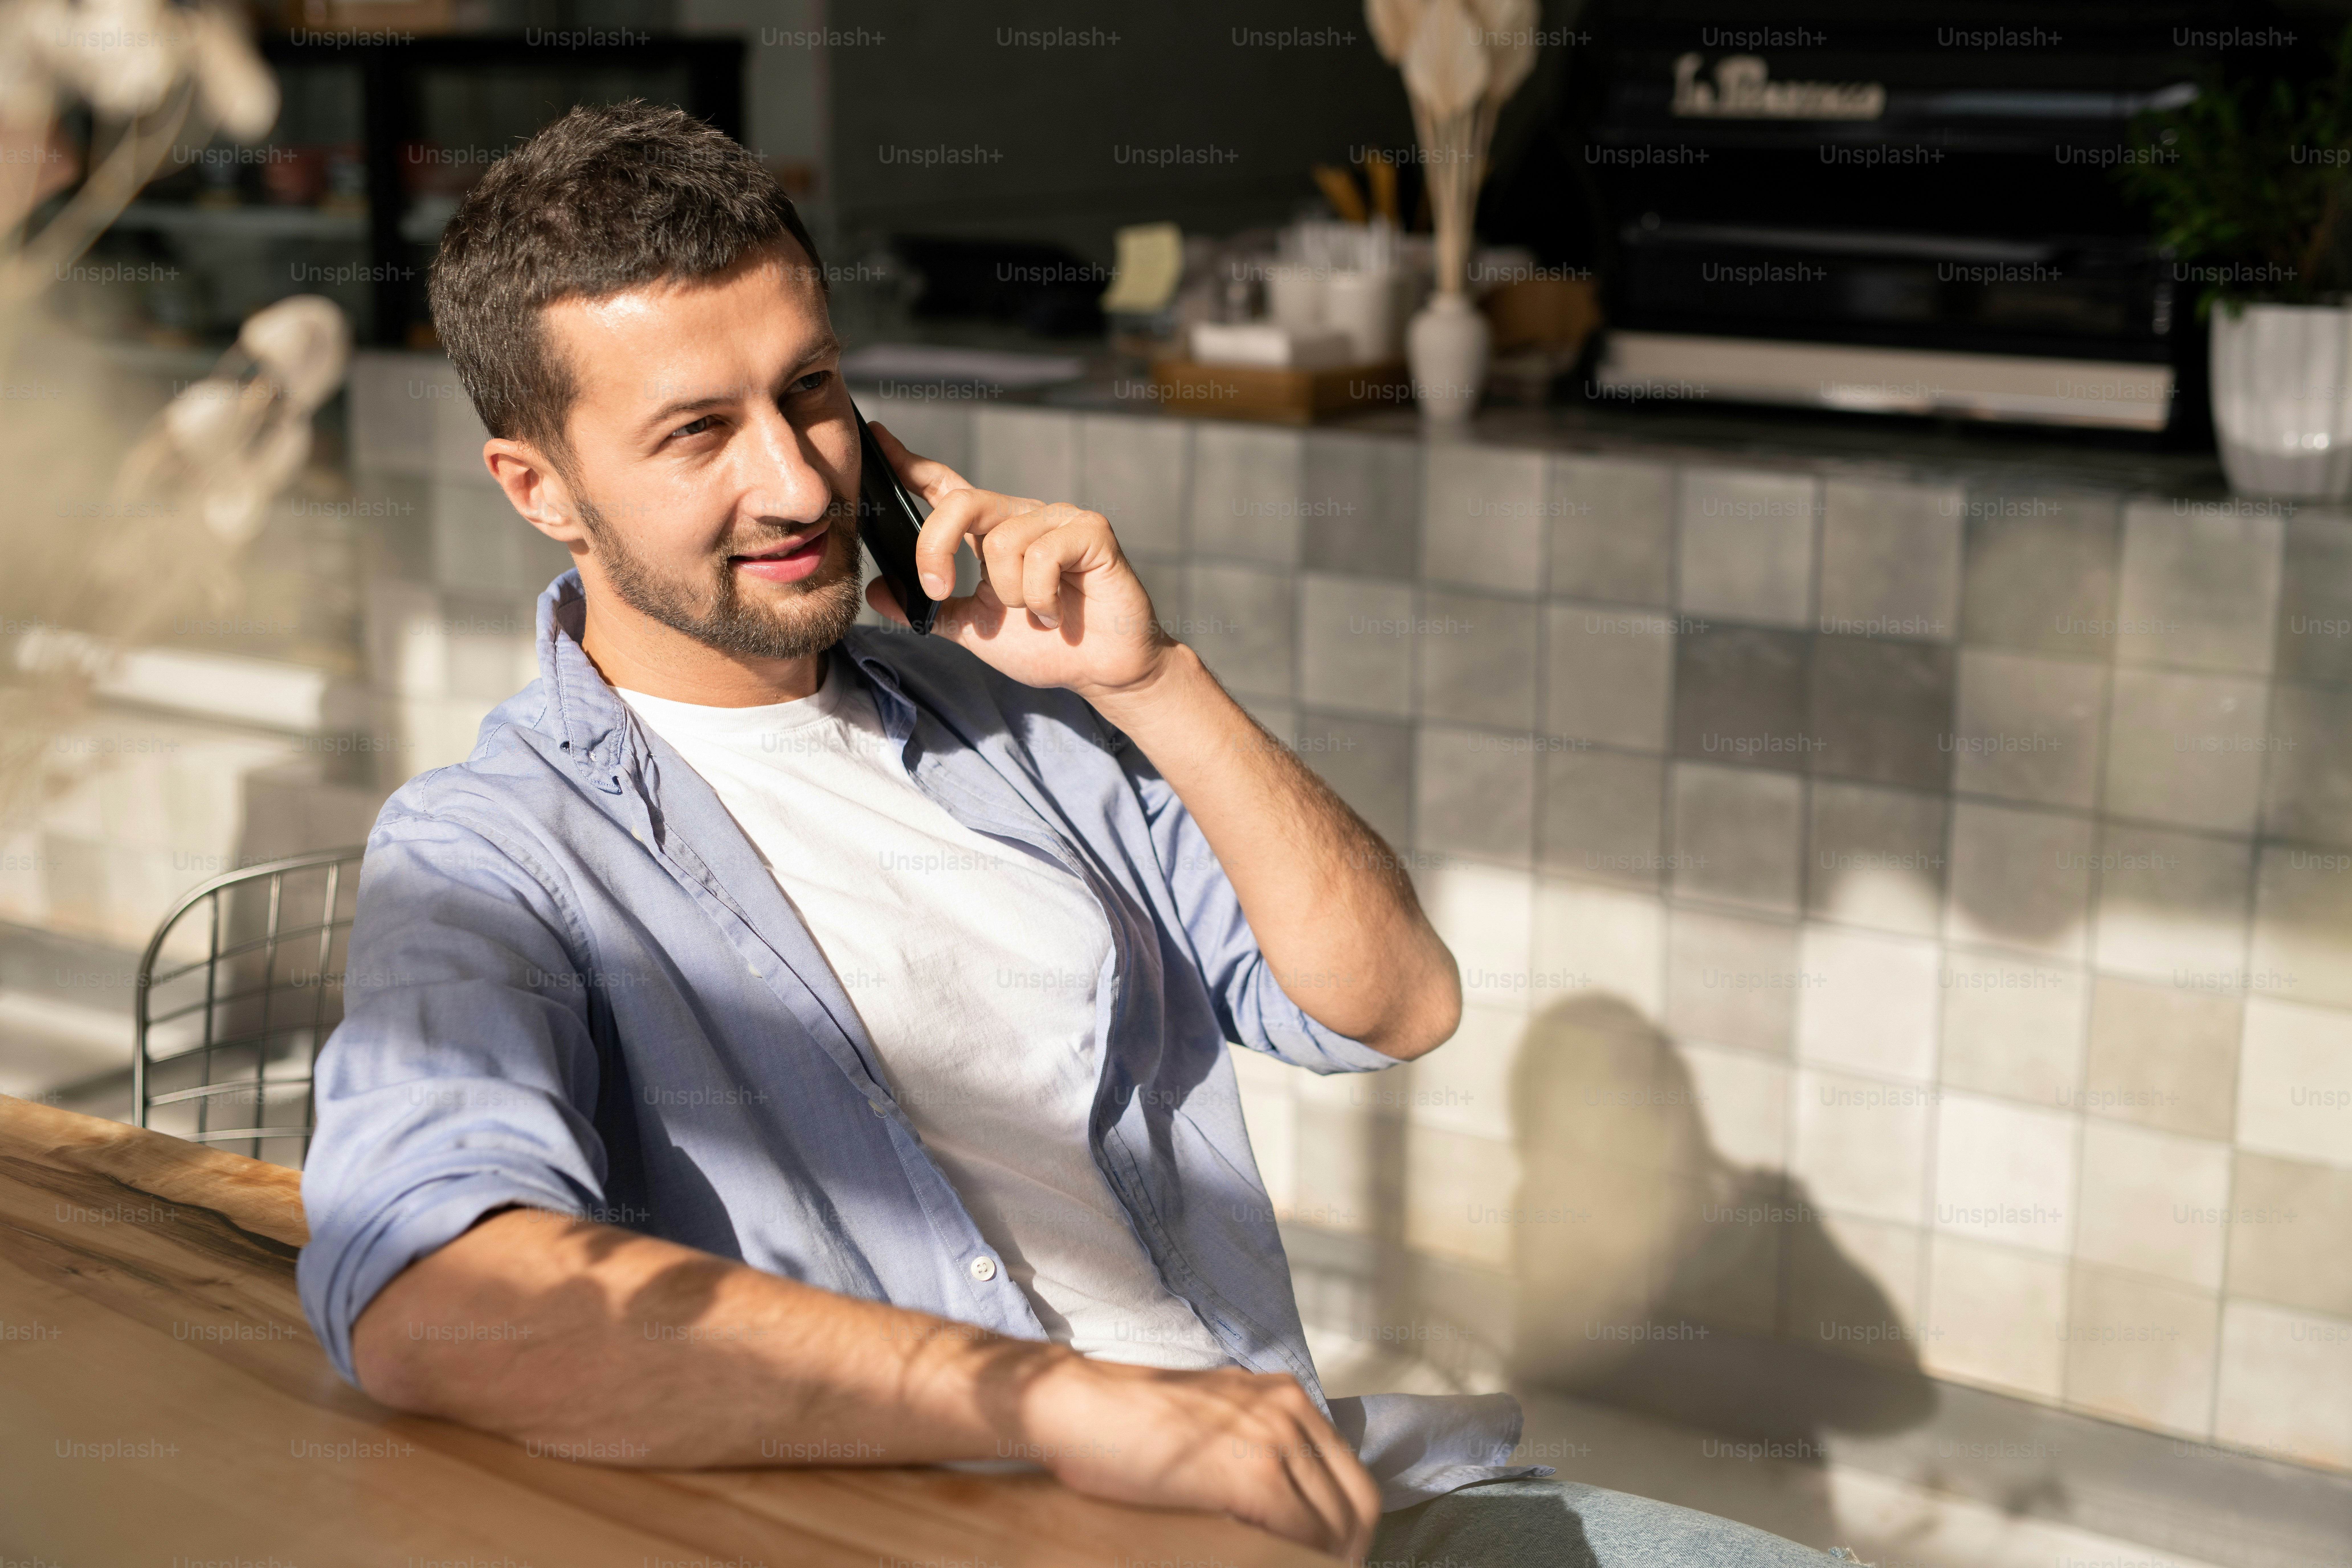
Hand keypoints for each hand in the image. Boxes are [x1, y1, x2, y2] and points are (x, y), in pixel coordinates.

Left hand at [862, 421, 1177, 701]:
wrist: (1101, 671)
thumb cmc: (1046, 647)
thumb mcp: (975, 629)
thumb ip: (930, 610)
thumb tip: (877, 591)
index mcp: (994, 532)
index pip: (948, 487)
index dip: (911, 462)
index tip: (877, 438)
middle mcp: (1024, 515)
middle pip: (962, 503)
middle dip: (936, 548)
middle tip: (939, 591)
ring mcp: (1059, 519)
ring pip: (1002, 542)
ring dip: (1012, 595)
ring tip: (1036, 614)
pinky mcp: (1091, 531)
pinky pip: (1043, 556)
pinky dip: (1041, 598)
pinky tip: (1057, 613)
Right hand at [1012, 1355, 1381, 1562]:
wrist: (1079, 1408)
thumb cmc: (1128, 1422)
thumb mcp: (1213, 1423)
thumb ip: (1254, 1449)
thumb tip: (1281, 1506)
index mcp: (1285, 1397)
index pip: (1350, 1477)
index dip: (1350, 1530)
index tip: (1331, 1561)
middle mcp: (1290, 1411)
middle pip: (1357, 1501)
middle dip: (1349, 1551)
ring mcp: (1273, 1439)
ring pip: (1337, 1521)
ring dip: (1326, 1561)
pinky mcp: (1251, 1473)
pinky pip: (1301, 1533)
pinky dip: (1299, 1561)